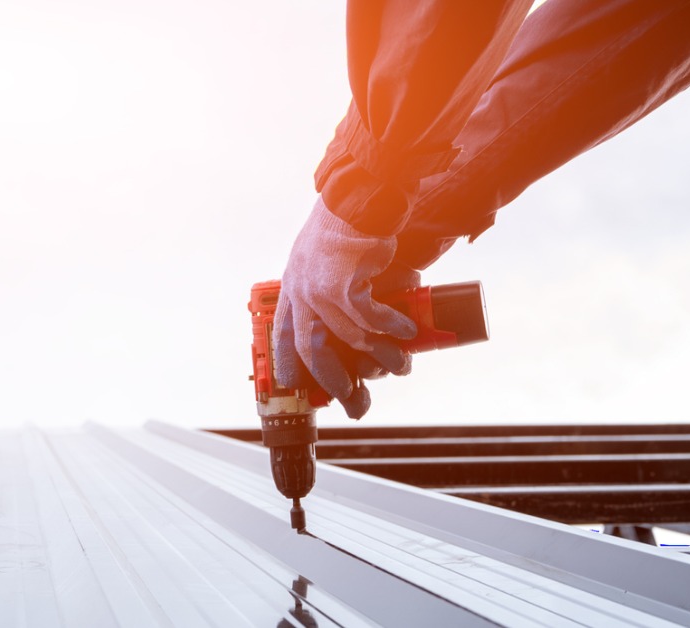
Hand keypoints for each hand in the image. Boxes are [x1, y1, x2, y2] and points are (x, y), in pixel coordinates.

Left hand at [273, 199, 417, 418]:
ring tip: (400, 364)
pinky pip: (371, 320)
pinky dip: (392, 328)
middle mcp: (301, 291)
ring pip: (349, 340)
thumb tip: (367, 321)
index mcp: (292, 286)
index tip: (294, 385)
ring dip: (379, 356)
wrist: (358, 196)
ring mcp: (320, 291)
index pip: (281, 334)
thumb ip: (333, 287)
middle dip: (333, 380)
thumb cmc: (347, 223)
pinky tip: (407, 332)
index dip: (287, 364)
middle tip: (352, 398)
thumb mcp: (324, 257)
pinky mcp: (345, 287)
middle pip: (311, 351)